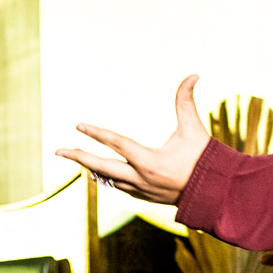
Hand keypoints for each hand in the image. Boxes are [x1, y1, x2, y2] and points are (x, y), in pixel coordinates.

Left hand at [54, 75, 208, 204]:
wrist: (214, 192)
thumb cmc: (204, 158)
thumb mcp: (194, 128)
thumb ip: (187, 101)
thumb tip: (193, 75)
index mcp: (150, 161)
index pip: (116, 144)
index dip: (96, 134)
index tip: (78, 125)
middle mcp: (141, 178)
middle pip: (101, 167)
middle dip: (78, 158)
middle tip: (58, 152)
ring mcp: (141, 190)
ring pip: (108, 179)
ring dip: (91, 168)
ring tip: (76, 158)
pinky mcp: (145, 197)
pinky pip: (119, 187)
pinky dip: (106, 178)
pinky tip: (97, 173)